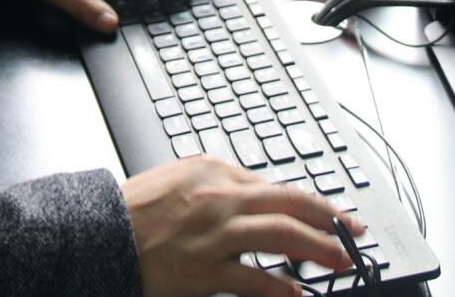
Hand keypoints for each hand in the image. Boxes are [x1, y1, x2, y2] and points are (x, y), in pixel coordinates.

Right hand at [122, 156, 361, 296]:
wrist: (99, 232)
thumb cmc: (135, 210)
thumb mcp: (179, 179)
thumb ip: (217, 184)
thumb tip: (255, 195)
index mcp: (214, 171)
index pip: (276, 185)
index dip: (311, 201)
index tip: (333, 214)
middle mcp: (219, 197)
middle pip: (289, 204)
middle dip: (330, 219)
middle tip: (356, 233)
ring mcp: (213, 234)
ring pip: (281, 236)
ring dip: (319, 249)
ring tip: (341, 262)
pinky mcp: (203, 269)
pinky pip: (252, 279)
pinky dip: (278, 287)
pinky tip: (296, 294)